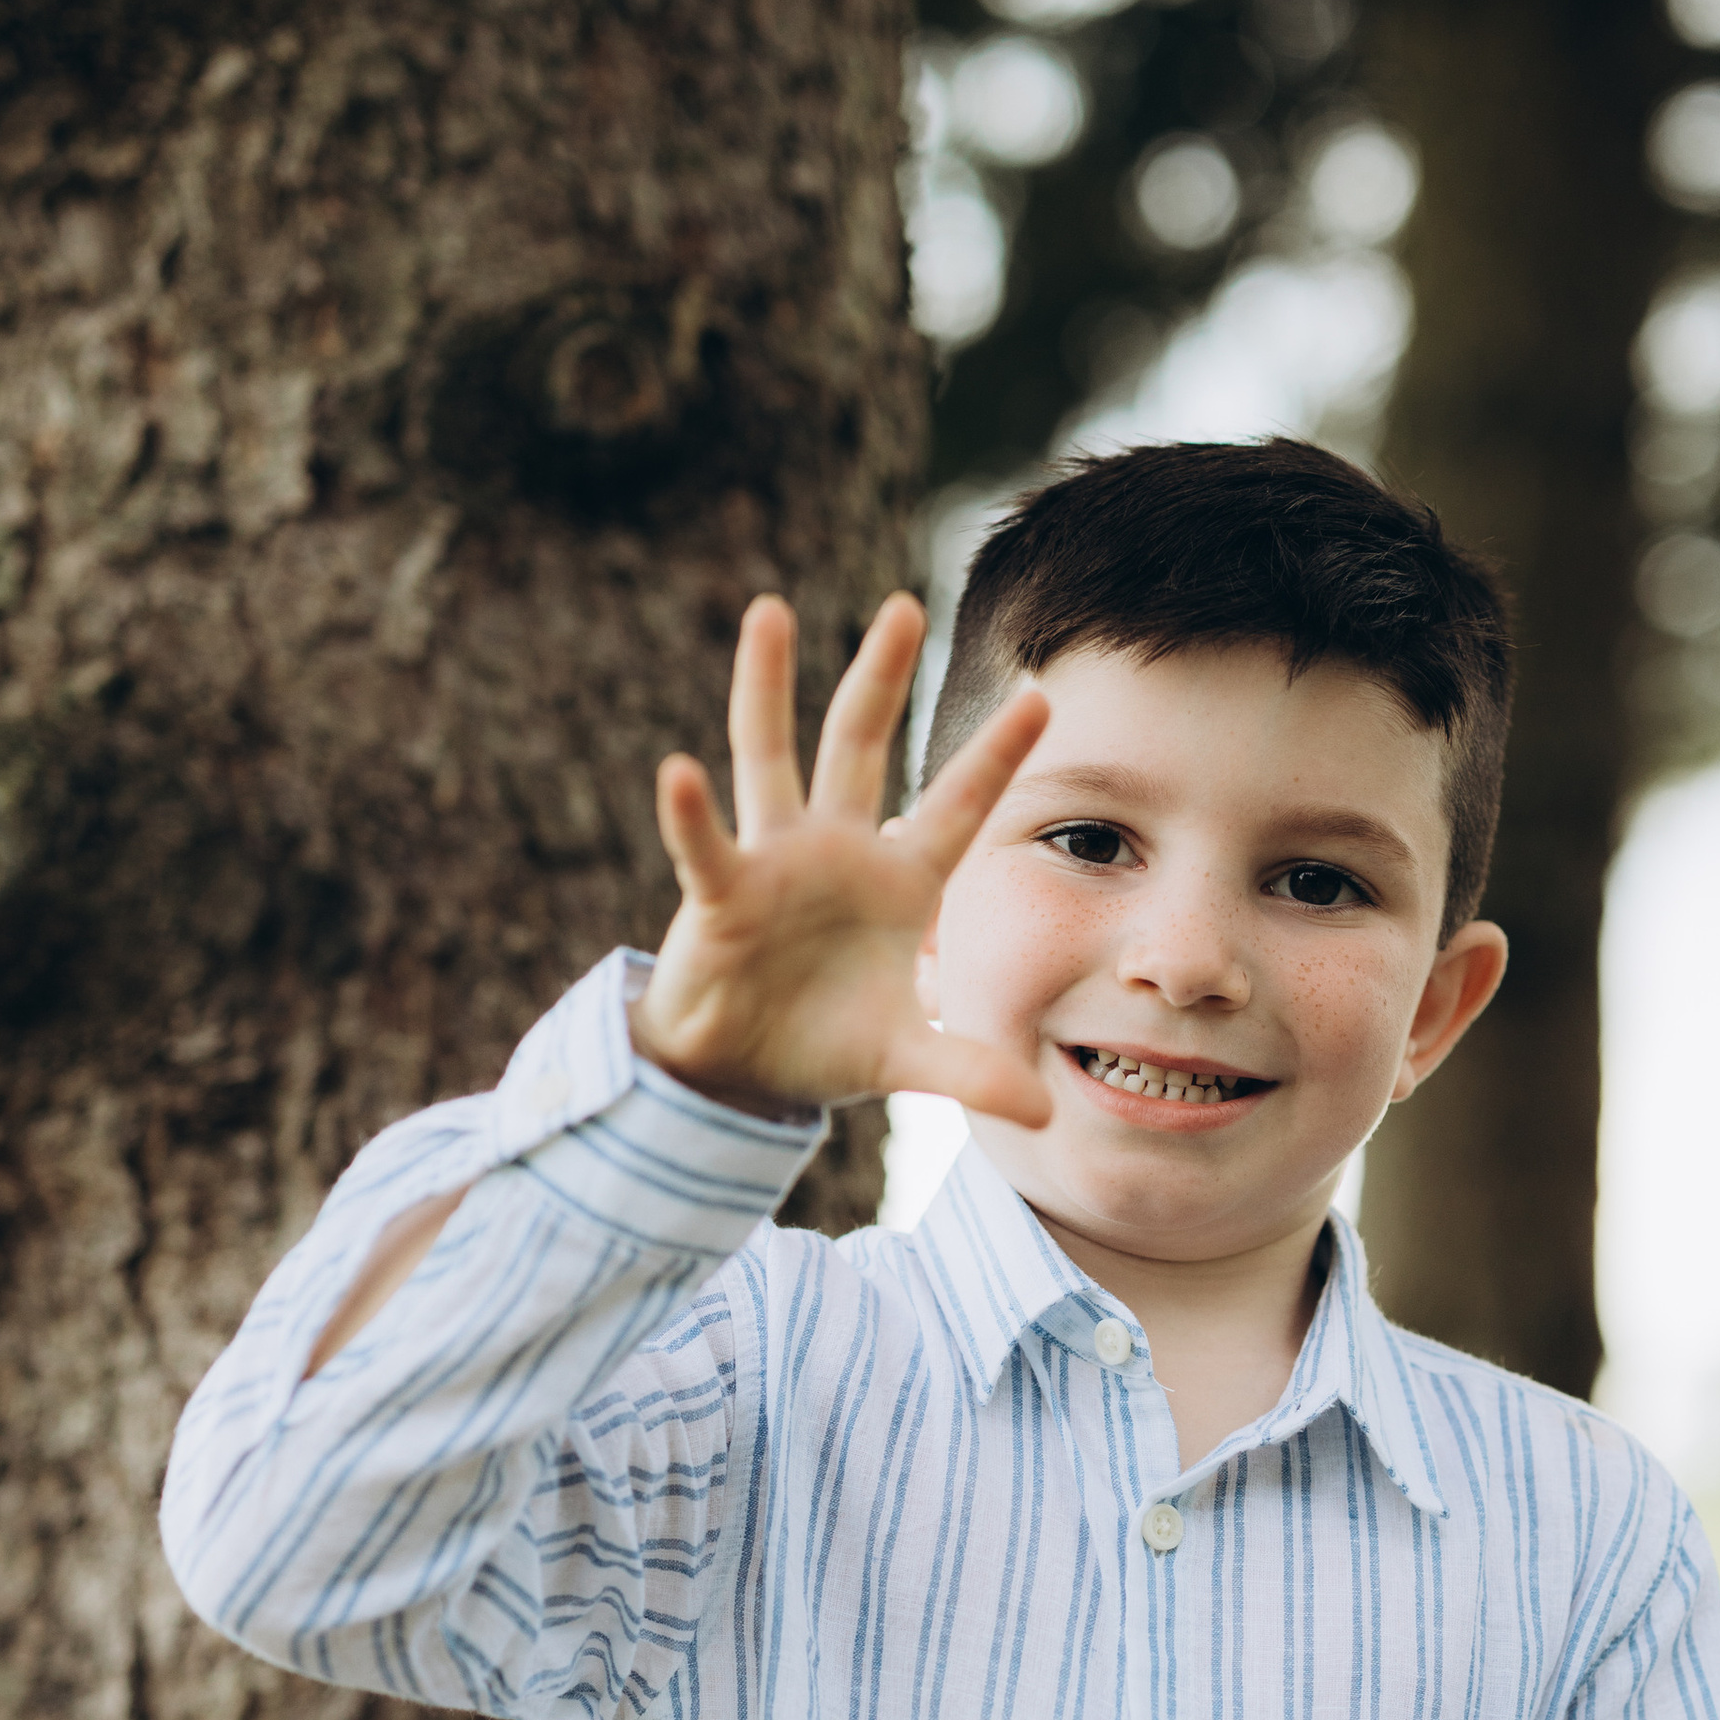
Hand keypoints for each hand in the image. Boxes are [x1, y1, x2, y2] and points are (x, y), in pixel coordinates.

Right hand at [635, 591, 1048, 1125]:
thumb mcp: (907, 1060)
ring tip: (769, 611)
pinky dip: (691, 813)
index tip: (1042, 697)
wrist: (741, 1075)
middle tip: (904, 606)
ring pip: (772, 756)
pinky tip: (676, 770)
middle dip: (880, 676)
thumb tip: (1042, 1113)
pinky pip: (707, 846)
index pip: (958, 805)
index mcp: (899, 880)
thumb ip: (970, 1071)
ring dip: (768, 685)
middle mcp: (837, 851)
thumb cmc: (826, 1045)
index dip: (997, 757)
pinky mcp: (722, 895)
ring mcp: (776, 863)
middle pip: (861, 744)